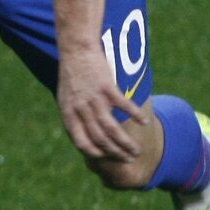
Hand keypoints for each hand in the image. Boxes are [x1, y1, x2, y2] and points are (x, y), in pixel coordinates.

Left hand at [56, 45, 147, 162]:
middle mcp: (81, 110)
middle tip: (129, 159)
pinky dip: (135, 116)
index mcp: (69, 115)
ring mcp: (94, 100)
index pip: (82, 143)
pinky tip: (144, 122)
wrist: (76, 51)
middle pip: (101, 140)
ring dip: (126, 143)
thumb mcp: (66, 101)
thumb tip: (82, 140)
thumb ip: (74, 119)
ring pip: (113, 130)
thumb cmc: (72, 77)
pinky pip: (124, 106)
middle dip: (116, 154)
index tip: (107, 158)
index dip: (96, 154)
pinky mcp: (107, 88)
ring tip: (137, 150)